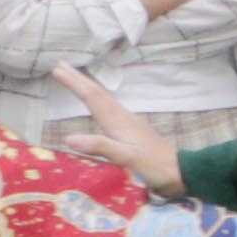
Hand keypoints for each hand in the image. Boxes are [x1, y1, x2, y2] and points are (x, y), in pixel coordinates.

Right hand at [49, 65, 186, 192]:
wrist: (179, 171)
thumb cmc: (153, 165)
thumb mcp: (126, 157)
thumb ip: (100, 146)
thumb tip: (69, 138)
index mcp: (119, 121)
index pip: (92, 97)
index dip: (75, 83)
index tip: (57, 70)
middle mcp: (122, 117)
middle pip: (97, 93)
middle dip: (78, 79)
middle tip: (60, 65)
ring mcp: (128, 122)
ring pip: (103, 99)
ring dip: (86, 87)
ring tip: (72, 77)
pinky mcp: (131, 129)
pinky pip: (108, 108)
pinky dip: (96, 100)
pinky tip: (95, 102)